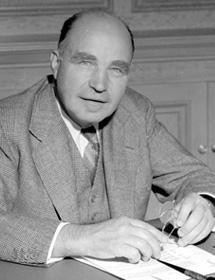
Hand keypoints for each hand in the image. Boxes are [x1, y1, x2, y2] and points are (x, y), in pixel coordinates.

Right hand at [53, 216, 167, 262]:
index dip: (159, 236)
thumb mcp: (118, 226)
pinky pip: (134, 253)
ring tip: (145, 258)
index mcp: (127, 220)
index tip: (164, 242)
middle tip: (157, 254)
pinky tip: (132, 259)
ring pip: (144, 245)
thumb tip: (146, 238)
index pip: (148, 227)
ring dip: (148, 254)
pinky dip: (136, 258)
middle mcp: (126, 226)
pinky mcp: (117, 246)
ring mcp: (121, 236)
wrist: (86, 237)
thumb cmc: (101, 234)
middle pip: (149, 236)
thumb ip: (131, 230)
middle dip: (156, 247)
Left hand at [173, 193, 214, 245]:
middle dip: (187, 228)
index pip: (187, 206)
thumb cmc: (187, 204)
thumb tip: (175, 224)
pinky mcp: (211, 222)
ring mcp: (207, 214)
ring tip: (182, 241)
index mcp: (191, 199)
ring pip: (201, 227)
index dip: (182, 216)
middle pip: (196, 218)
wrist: (199, 202)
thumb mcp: (179, 205)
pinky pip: (205, 232)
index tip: (178, 224)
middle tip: (180, 234)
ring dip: (191, 236)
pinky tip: (190, 241)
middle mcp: (201, 206)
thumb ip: (175, 213)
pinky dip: (196, 238)